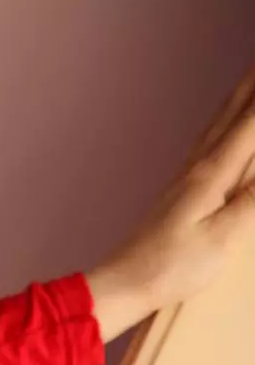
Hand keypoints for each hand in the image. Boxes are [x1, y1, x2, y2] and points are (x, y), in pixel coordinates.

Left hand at [86, 63, 254, 341]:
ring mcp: (184, 180)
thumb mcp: (223, 238)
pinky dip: (221, 127)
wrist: (123, 284)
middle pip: (230, 118)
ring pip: (216, 129)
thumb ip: (254, 199)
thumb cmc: (172, 268)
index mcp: (210, 176)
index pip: (250, 127)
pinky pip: (206, 146)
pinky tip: (219, 130)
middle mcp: (195, 170)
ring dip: (236, 102)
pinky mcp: (178, 194)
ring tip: (248, 80)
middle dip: (250, 89)